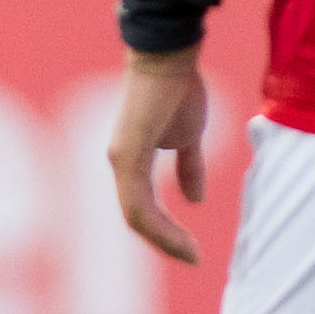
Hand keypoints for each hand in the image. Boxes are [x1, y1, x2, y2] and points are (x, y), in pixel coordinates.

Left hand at [107, 49, 212, 264]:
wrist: (171, 55)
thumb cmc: (177, 88)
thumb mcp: (188, 136)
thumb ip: (189, 167)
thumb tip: (194, 198)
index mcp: (132, 161)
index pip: (143, 209)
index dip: (166, 231)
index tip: (191, 249)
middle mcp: (120, 164)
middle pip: (137, 219)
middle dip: (166, 242)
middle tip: (192, 257)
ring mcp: (121, 160)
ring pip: (136, 216)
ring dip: (164, 239)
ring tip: (190, 253)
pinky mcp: (127, 155)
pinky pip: (139, 202)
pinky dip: (160, 224)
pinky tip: (181, 236)